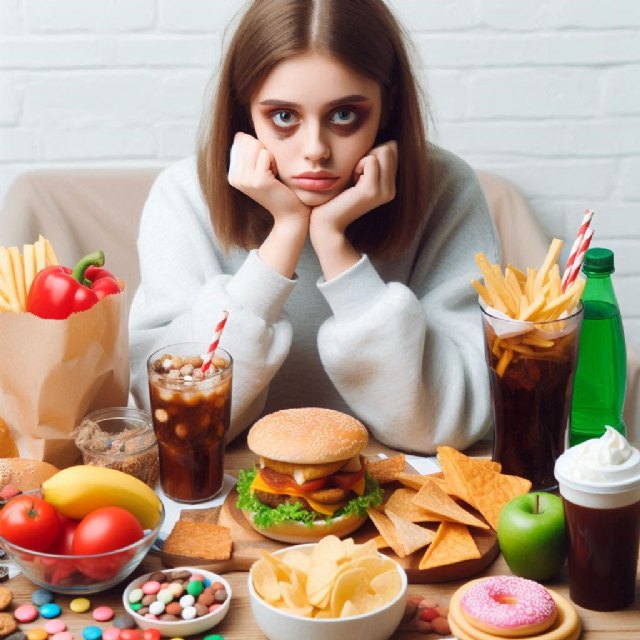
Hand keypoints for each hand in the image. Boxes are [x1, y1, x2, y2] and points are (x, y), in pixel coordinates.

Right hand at [228, 132, 309, 222]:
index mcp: (233, 174)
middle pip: (248, 140)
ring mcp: (245, 179)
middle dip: (264, 150)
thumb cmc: (280, 188)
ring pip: (257, 145)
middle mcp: (235, 177)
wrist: (290, 213)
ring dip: (270, 156)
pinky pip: (267, 154)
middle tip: (270, 171)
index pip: (240, 139)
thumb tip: (240, 135)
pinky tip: (276, 177)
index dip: (258, 148)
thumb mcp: (260, 169)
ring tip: (272, 174)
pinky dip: (275, 162)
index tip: (264, 168)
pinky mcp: (258, 180)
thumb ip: (249, 153)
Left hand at [309, 140, 397, 279]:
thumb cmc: (334, 196)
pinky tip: (351, 180)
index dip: (372, 152)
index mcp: (389, 186)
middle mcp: (391, 190)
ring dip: (363, 159)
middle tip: (354, 174)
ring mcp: (384, 191)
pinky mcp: (372, 191)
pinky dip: (358, 164)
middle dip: (369, 153)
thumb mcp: (355, 175)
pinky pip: (371, 160)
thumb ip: (368, 160)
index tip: (358, 171)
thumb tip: (381, 137)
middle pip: (390, 147)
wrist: (326, 223)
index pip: (392, 149)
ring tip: (353, 178)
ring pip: (383, 150)